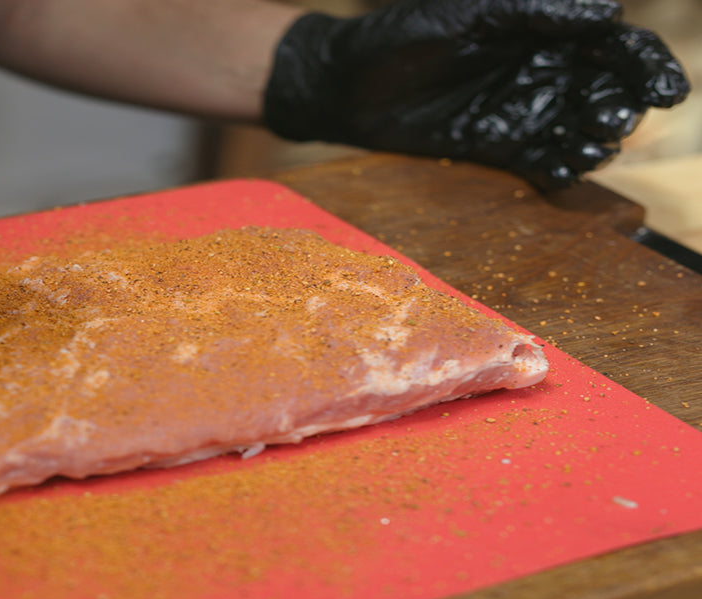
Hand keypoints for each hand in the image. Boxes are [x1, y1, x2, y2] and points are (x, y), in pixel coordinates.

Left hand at [262, 0, 690, 190]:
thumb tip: (605, 12)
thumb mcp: (467, 13)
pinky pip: (547, 161)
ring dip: (599, 139)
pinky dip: (565, 167)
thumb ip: (534, 9)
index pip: (614, 47)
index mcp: (545, 31)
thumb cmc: (402, 36)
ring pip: (585, 129)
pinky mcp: (501, 147)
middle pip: (610, 91)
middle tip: (612, 118)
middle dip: (624, 106)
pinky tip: (567, 166)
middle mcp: (545, 71)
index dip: (646, 65)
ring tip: (592, 142)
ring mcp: (525, 111)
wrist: (348, 85)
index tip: (665, 88)